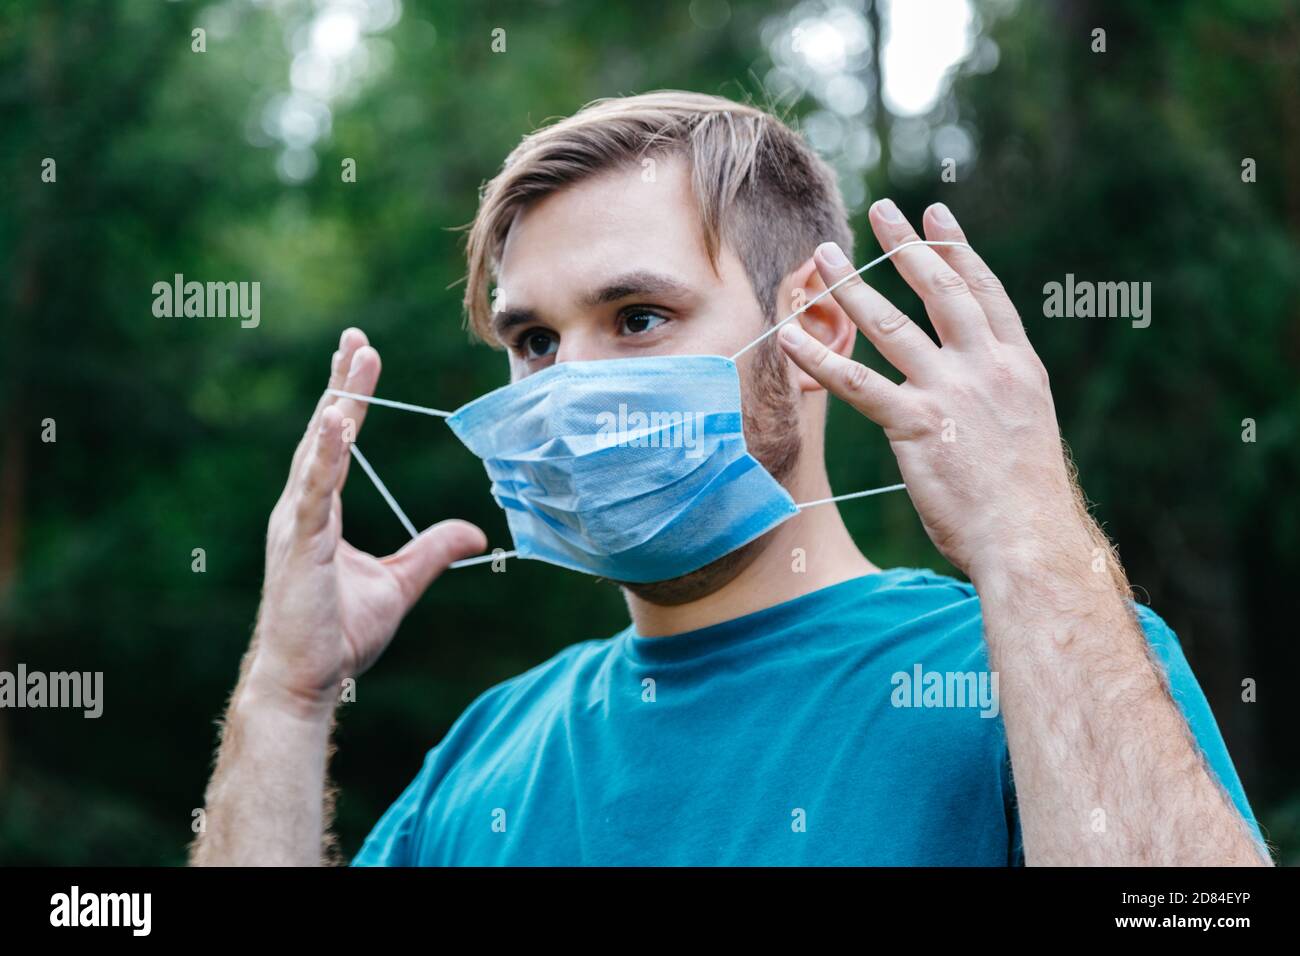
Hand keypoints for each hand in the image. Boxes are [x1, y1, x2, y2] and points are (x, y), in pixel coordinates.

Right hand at [248, 328, 485, 714]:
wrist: (306, 679)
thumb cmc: (339, 634)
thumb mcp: (401, 583)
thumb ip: (433, 551)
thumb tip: (474, 532)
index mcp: (320, 513)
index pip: (339, 444)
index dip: (350, 399)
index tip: (362, 356)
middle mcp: (303, 509)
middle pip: (325, 434)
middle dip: (342, 384)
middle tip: (357, 338)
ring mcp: (297, 525)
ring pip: (318, 452)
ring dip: (338, 404)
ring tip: (352, 361)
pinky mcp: (299, 546)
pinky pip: (314, 492)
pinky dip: (325, 455)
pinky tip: (336, 420)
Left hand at [778, 200, 1082, 579]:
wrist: (1031, 540)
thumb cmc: (1026, 502)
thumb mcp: (1024, 433)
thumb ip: (998, 401)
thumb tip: (973, 395)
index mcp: (1017, 366)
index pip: (983, 292)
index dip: (957, 249)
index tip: (936, 214)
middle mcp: (986, 368)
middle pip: (940, 290)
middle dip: (907, 245)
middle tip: (881, 209)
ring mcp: (950, 393)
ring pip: (892, 326)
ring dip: (852, 288)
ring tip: (825, 256)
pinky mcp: (916, 425)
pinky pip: (857, 383)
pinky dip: (820, 358)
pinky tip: (792, 337)